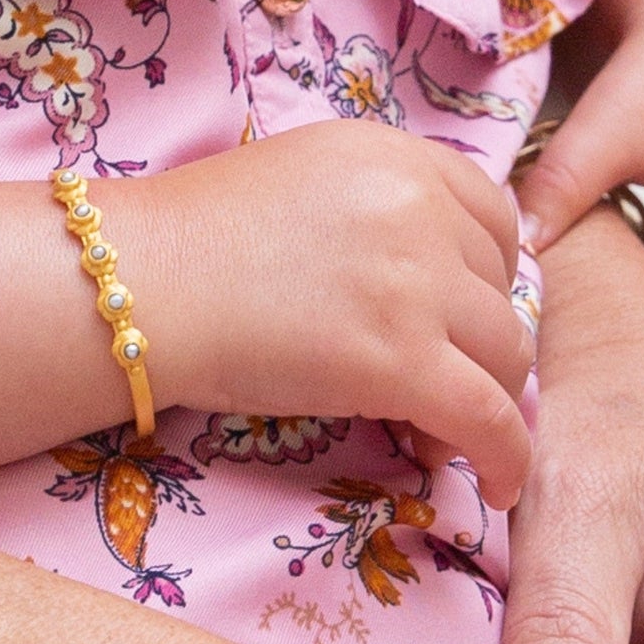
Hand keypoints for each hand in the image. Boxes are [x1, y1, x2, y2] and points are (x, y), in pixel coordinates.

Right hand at [131, 119, 533, 507]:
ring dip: (486, 402)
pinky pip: (489, 417)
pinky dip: (505, 456)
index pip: (492, 220)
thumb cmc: (184, 246)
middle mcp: (421, 210)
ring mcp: (417, 284)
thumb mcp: (297, 187)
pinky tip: (497, 485)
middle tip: (436, 389)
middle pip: (501, 293)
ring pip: (505, 357)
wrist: (138, 286)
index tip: (460, 321)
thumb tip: (399, 284)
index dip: (488, 280)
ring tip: (439, 437)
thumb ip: (365, 213)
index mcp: (395, 158)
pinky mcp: (402, 359)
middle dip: (478, 347)